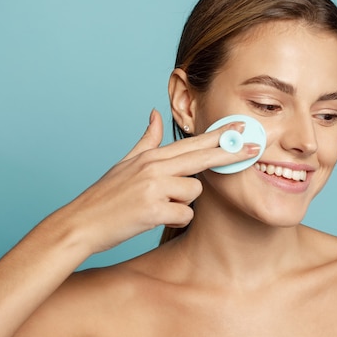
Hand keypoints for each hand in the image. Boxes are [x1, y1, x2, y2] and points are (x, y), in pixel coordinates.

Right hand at [64, 109, 258, 253]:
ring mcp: (153, 187)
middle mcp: (154, 167)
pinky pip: (184, 215)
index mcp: (150, 156)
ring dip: (182, 203)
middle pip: (203, 157)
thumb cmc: (106, 196)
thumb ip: (146, 139)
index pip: (192, 143)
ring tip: (158, 206)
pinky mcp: (153, 210)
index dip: (219, 135)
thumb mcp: (125, 163)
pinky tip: (156, 219)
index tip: (241, 128)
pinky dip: (175, 220)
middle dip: (231, 152)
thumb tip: (155, 114)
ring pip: (194, 192)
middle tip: (255, 147)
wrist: (81, 223)